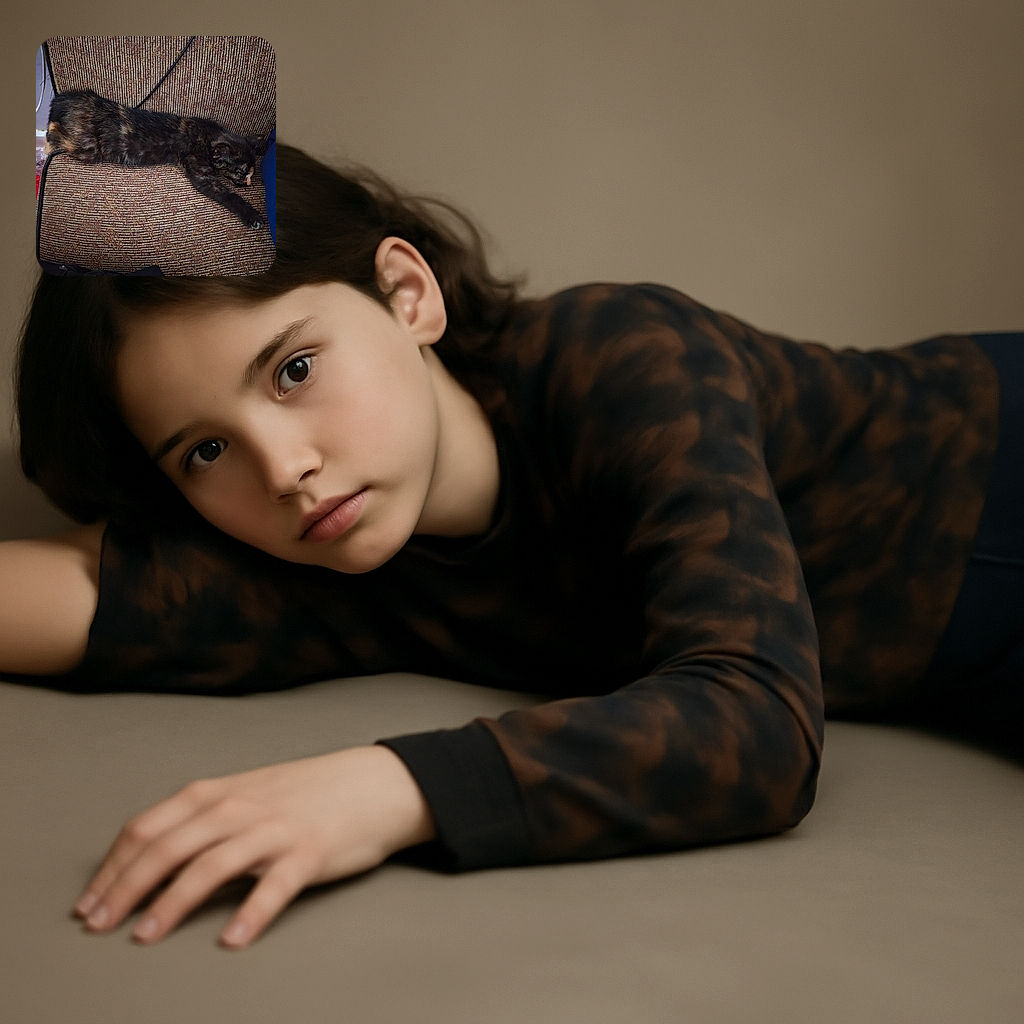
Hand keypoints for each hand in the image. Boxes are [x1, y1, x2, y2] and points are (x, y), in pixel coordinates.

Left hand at [73, 745, 434, 948]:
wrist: (374, 783)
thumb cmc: (308, 793)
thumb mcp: (248, 792)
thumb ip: (204, 817)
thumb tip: (152, 857)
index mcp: (217, 792)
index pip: (148, 827)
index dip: (112, 867)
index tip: (89, 902)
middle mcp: (239, 806)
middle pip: (167, 847)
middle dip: (125, 889)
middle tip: (99, 926)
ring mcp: (274, 829)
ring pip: (211, 865)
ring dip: (171, 903)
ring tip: (145, 937)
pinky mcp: (309, 852)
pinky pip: (274, 886)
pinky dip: (250, 915)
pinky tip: (231, 941)